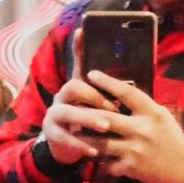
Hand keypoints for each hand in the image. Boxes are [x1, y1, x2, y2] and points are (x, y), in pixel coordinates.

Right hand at [41, 30, 118, 163]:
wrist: (70, 150)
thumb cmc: (91, 125)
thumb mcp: (101, 110)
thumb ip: (111, 96)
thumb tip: (132, 83)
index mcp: (78, 87)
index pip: (78, 63)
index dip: (79, 47)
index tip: (83, 31)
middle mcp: (62, 96)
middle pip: (73, 86)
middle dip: (93, 96)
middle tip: (112, 108)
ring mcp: (55, 113)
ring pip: (67, 111)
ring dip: (88, 118)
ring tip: (105, 126)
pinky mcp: (52, 133)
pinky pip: (64, 137)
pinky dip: (81, 144)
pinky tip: (94, 151)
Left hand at [84, 70, 183, 182]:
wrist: (183, 169)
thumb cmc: (171, 139)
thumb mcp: (161, 117)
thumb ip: (142, 107)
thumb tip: (119, 93)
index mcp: (151, 113)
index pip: (127, 92)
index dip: (108, 82)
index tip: (92, 74)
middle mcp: (142, 129)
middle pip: (106, 118)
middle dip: (86, 113)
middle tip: (73, 108)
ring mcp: (135, 149)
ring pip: (100, 142)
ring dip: (86, 139)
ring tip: (75, 134)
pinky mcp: (130, 167)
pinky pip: (107, 163)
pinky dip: (101, 161)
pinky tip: (96, 158)